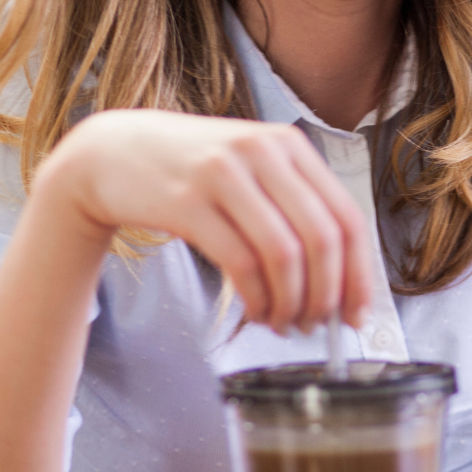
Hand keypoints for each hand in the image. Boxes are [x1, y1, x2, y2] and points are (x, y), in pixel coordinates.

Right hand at [35, 109, 373, 332]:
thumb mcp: (251, 168)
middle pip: (322, 238)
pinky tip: (256, 312)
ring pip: (284, 254)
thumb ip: (293, 209)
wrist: (112, 152)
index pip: (347, 216)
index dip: (360, 274)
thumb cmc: (192, 171)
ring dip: (291, 302)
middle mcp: (262, 151)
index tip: (358, 313)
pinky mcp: (186, 201)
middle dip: (327, 295)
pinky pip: (240, 263)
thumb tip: (339, 282)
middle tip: (318, 326)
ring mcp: (224, 173)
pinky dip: (257, 298)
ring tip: (284, 323)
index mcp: (289, 145)